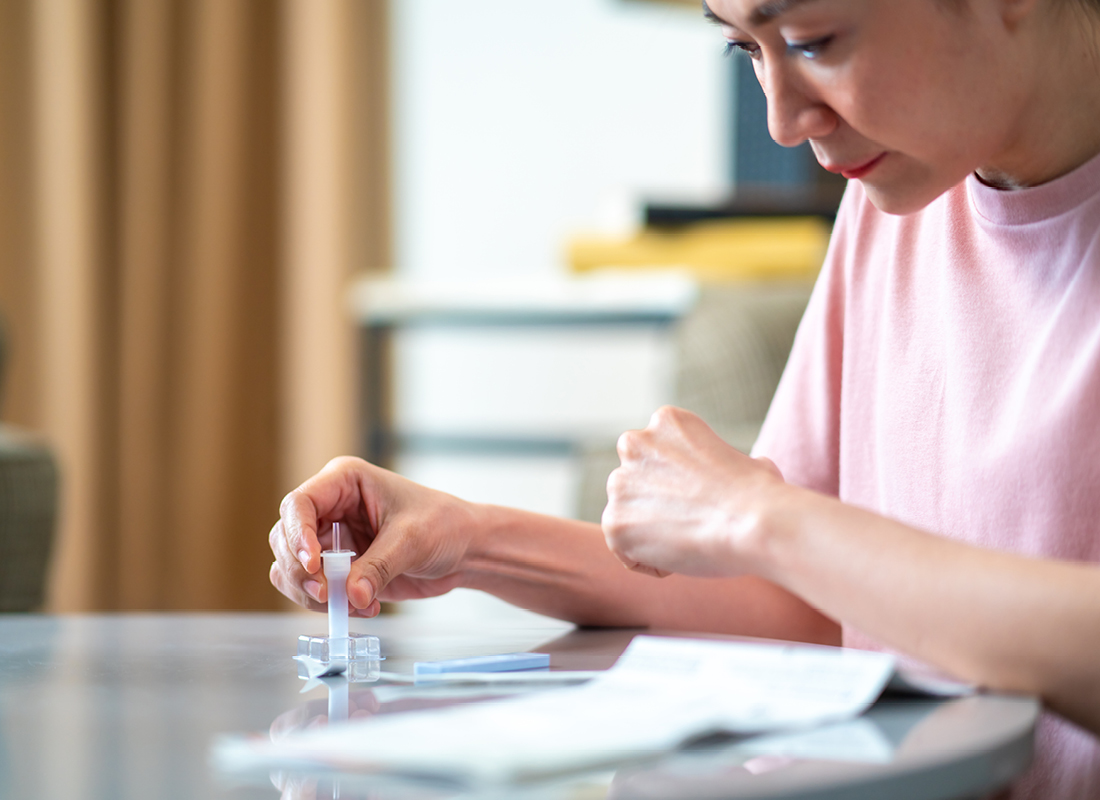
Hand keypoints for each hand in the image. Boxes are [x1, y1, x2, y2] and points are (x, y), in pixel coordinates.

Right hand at [269, 457, 476, 616]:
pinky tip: (361, 607)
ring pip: (291, 568)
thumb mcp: (412, 540)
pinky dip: (326, 604)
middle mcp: (330, 507)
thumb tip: (352, 595)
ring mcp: (330, 538)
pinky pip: (310, 589)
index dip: (297, 534)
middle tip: (328, 594)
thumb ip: (378, 567)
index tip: (313, 564)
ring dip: (312, 593)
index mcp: (345, 482)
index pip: (299, 503)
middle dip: (302, 572)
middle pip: (285, 538)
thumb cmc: (443, 524)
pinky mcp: (336, 567)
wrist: (464, 549)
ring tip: (353, 605)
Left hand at [602, 406, 783, 578]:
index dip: (681, 483)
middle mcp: (635, 444)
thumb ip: (726, 463)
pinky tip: (680, 555)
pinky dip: (650, 561)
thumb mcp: (746, 461)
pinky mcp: (614, 523)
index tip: (704, 496)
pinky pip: (627, 551)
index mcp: (667, 422)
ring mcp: (620, 483)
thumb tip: (751, 470)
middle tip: (692, 520)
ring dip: (651, 531)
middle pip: (635, 482)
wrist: (754, 522)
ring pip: (628, 515)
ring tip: (690, 537)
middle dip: (655, 502)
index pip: (658, 456)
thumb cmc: (761, 495)